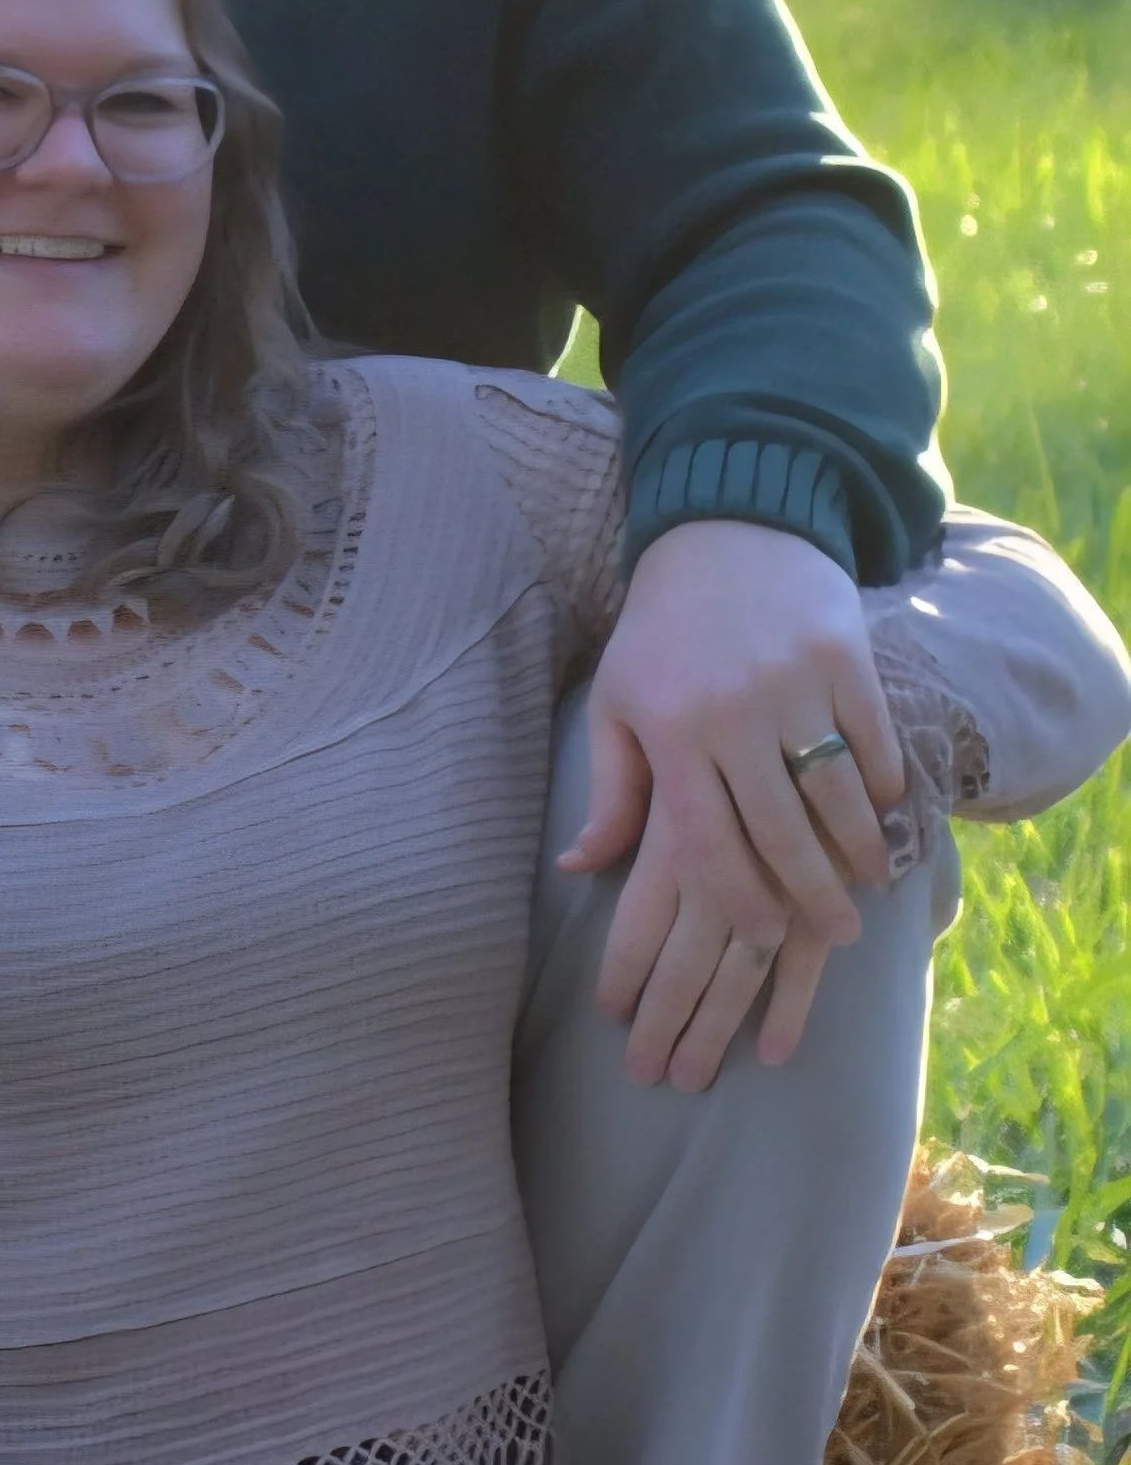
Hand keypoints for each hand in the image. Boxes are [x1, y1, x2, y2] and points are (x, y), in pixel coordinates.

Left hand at [564, 522, 903, 1089]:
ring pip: (835, 794)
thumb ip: (611, 792)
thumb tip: (581, 872)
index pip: (709, 843)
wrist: (725, 527)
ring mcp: (793, 684)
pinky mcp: (843, 657)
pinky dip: (881, 785)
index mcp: (671, 732)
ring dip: (858, 849)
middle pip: (781, 832)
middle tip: (835, 935)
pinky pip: (871, 740)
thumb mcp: (619, 702)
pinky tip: (883, 813)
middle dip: (810, 895)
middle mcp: (733, 713)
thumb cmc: (662, 629)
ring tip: (865, 884)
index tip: (762, 938)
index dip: (739, 899)